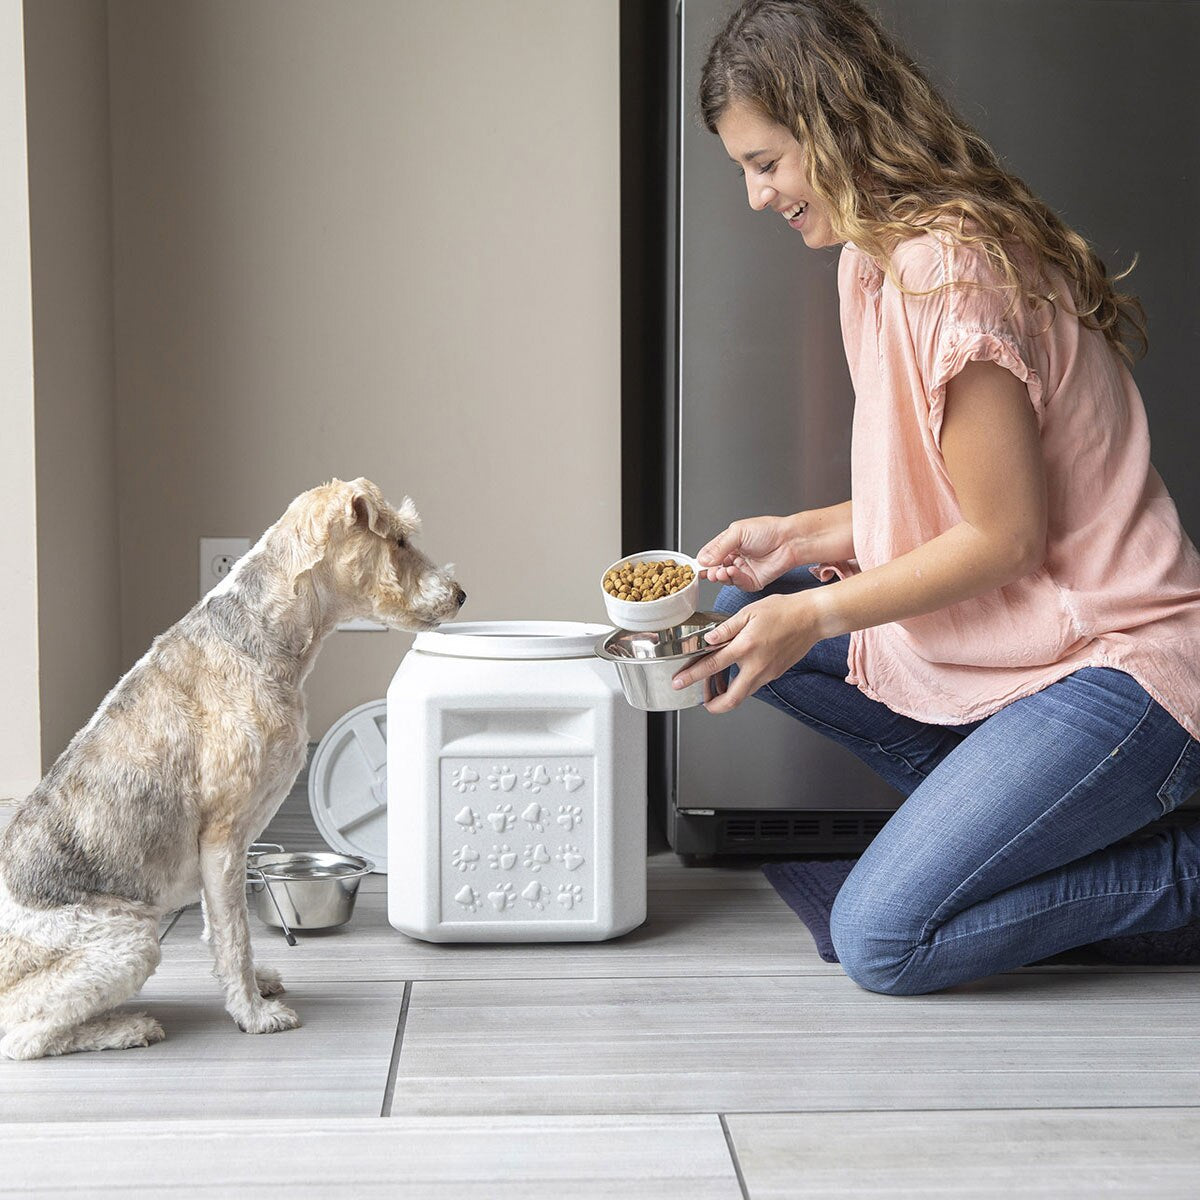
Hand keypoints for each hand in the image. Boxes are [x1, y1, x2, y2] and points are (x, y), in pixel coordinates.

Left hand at [671, 592, 824, 713]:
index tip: (679, 682)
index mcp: (745, 647)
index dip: (692, 676)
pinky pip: (753, 685)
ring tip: (716, 686)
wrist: (812, 618)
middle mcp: (757, 665)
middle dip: (714, 705)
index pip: (712, 666)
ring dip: (727, 695)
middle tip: (703, 701)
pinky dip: (741, 685)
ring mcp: (768, 673)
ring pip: (743, 694)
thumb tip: (707, 639)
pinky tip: (735, 674)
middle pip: (732, 699)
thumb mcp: (749, 612)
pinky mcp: (775, 674)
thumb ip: (726, 628)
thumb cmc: (783, 611)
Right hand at [696, 515, 799, 590]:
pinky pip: (738, 584)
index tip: (697, 566)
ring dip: (721, 576)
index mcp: (729, 544)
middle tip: (709, 572)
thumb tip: (703, 559)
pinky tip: (733, 572)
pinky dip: (733, 579)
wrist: (789, 541)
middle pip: (715, 569)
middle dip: (711, 571)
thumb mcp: (738, 533)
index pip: (710, 555)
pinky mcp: (752, 581)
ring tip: (722, 571)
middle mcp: (735, 557)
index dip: (702, 561)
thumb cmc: (769, 531)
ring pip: (725, 578)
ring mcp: (743, 570)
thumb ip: (718, 547)